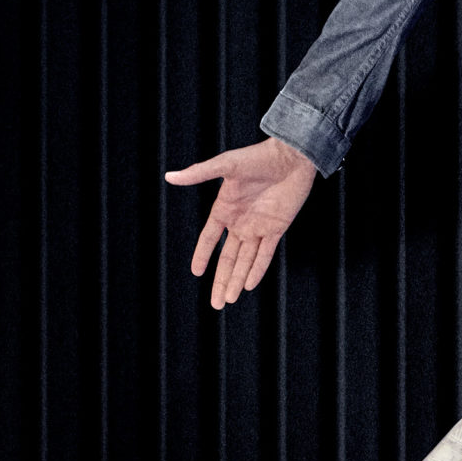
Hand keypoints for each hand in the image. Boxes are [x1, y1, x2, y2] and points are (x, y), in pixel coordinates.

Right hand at [164, 136, 319, 308]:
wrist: (291, 156)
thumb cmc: (257, 157)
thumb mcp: (226, 165)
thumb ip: (199, 173)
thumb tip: (170, 177)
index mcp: (225, 209)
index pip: (209, 239)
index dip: (202, 255)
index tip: (195, 272)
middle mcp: (240, 222)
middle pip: (228, 258)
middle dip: (221, 281)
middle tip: (215, 303)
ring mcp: (259, 227)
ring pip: (245, 261)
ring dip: (237, 280)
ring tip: (229, 300)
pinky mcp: (277, 229)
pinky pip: (265, 254)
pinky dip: (257, 270)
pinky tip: (249, 285)